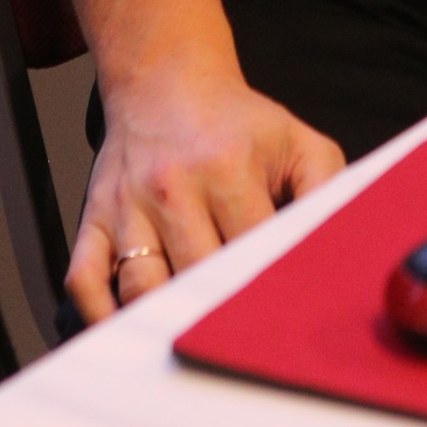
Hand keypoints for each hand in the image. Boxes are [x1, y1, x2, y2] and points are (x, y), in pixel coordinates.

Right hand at [66, 66, 343, 322]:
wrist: (165, 81)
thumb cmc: (235, 122)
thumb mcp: (297, 141)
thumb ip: (328, 190)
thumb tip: (342, 246)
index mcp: (228, 169)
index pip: (252, 249)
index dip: (271, 289)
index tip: (285, 320)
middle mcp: (172, 188)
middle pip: (196, 275)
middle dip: (220, 312)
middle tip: (244, 345)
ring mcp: (127, 207)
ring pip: (141, 286)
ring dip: (165, 320)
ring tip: (191, 344)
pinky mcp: (94, 219)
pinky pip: (84, 279)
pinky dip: (99, 314)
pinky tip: (128, 331)